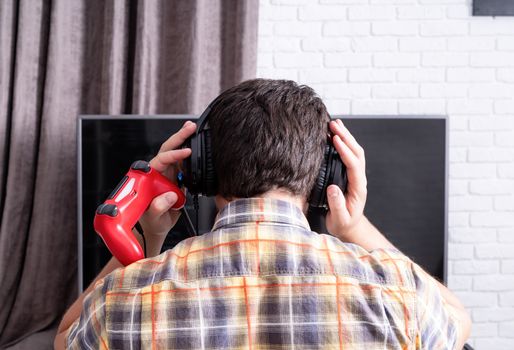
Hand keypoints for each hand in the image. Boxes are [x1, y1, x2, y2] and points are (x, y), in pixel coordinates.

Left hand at [138, 121, 195, 236]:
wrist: (156, 227)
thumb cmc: (151, 221)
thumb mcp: (153, 217)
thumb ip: (158, 207)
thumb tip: (169, 195)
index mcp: (149, 178)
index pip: (160, 160)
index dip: (173, 154)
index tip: (186, 152)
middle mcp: (158, 173)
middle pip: (167, 149)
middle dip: (179, 136)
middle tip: (190, 127)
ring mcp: (167, 174)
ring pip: (175, 153)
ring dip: (184, 141)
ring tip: (193, 129)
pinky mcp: (176, 177)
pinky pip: (183, 163)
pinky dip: (191, 153)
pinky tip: (197, 145)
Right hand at [325, 119, 366, 241]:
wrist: (349, 227)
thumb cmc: (343, 224)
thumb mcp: (339, 220)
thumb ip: (337, 206)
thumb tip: (333, 189)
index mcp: (358, 188)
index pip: (353, 165)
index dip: (345, 151)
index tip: (335, 139)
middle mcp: (359, 179)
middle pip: (356, 152)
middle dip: (346, 136)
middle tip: (334, 124)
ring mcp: (355, 175)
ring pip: (354, 151)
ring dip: (346, 136)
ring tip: (334, 123)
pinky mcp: (349, 174)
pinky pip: (348, 155)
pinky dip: (343, 142)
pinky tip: (335, 135)